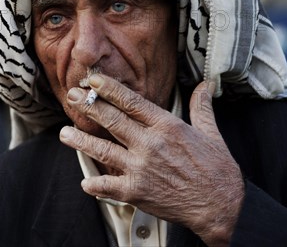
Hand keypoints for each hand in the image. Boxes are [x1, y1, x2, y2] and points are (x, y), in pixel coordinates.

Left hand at [59, 75, 243, 245]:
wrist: (222, 207)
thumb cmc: (217, 169)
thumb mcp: (212, 133)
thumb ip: (201, 107)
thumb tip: (205, 85)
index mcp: (167, 126)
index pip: (131, 102)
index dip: (109, 89)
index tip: (91, 80)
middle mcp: (150, 144)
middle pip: (112, 121)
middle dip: (88, 107)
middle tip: (71, 96)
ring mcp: (141, 168)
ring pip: (103, 150)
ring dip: (81, 141)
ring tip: (64, 132)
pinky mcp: (137, 192)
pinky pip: (108, 185)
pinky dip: (95, 183)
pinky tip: (85, 181)